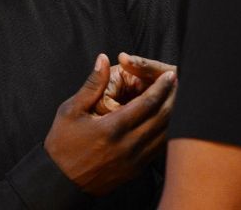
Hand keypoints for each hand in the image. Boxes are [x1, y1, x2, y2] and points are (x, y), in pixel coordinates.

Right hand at [45, 53, 176, 195]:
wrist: (59, 181)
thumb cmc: (62, 143)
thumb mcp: (71, 110)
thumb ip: (92, 85)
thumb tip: (104, 58)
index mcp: (112, 127)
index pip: (147, 103)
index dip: (162, 87)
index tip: (170, 75)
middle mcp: (128, 145)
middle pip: (162, 118)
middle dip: (174, 98)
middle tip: (181, 84)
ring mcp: (134, 161)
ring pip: (164, 135)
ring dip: (174, 116)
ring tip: (179, 100)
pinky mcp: (135, 171)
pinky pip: (158, 150)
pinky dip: (167, 134)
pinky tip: (169, 123)